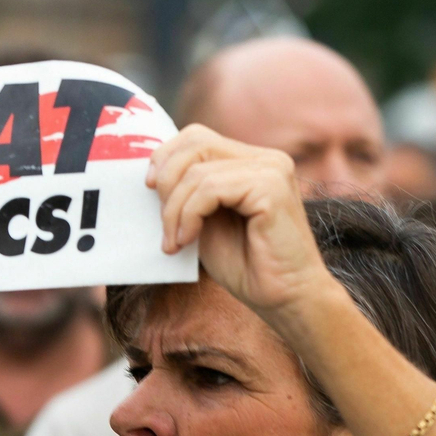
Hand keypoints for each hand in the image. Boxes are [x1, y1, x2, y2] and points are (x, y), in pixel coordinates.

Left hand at [147, 125, 335, 323]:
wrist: (286, 298)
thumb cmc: (247, 266)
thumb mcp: (206, 221)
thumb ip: (188, 193)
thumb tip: (152, 172)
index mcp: (252, 161)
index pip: (197, 137)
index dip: (165, 158)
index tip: (149, 191)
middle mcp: (265, 158)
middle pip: (195, 142)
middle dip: (166, 182)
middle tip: (164, 226)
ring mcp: (271, 169)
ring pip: (197, 170)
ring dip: (174, 210)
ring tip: (174, 243)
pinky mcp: (272, 186)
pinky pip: (210, 187)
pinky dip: (189, 215)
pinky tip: (188, 241)